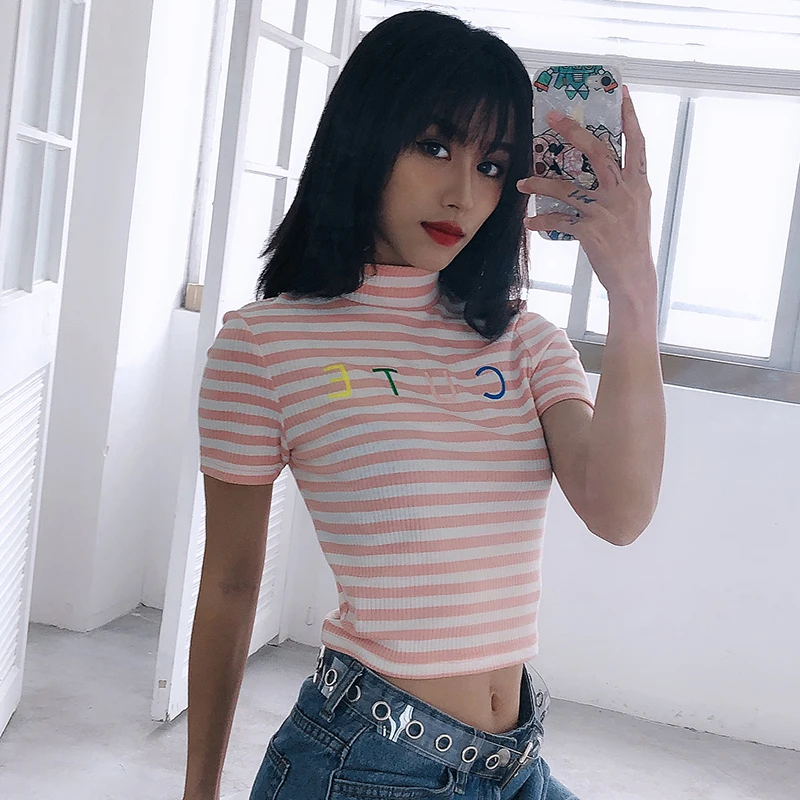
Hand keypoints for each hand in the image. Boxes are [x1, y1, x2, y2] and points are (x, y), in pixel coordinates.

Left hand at [516, 85, 656, 297]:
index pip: (636, 143)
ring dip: (541, 183)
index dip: (629, 117)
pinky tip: (529, 220)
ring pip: (568, 187)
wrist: (633, 276)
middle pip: (598, 153)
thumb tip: (603, 168)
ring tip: (523, 182)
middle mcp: (623, 192)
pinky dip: (542, 219)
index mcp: (638, 184)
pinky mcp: (589, 231)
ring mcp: (606, 211)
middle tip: (552, 117)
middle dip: (574, 132)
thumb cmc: (632, 241)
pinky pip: (558, 220)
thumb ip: (623, 185)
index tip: (620, 93)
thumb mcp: (636, 208)